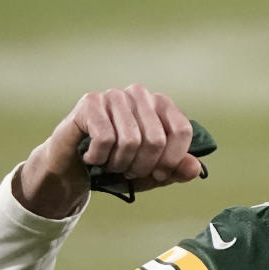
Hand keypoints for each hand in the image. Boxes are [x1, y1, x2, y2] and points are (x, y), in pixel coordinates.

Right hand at [13, 84, 203, 218]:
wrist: (73, 167)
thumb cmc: (117, 166)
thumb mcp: (152, 174)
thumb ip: (176, 170)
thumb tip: (195, 168)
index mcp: (161, 105)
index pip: (182, 130)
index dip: (172, 159)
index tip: (159, 173)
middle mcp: (140, 94)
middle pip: (156, 139)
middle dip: (143, 166)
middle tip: (128, 172)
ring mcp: (114, 95)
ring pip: (131, 140)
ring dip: (119, 164)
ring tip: (110, 164)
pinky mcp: (90, 102)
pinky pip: (105, 138)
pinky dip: (99, 157)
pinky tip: (92, 157)